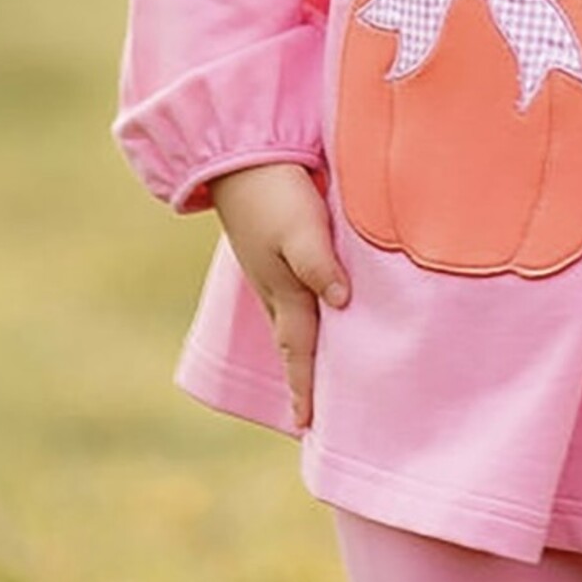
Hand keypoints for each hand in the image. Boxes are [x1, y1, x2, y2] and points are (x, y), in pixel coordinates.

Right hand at [211, 163, 349, 429]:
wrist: (239, 156)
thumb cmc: (275, 192)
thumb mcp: (301, 228)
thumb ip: (320, 265)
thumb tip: (342, 304)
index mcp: (284, 291)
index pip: (298, 351)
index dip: (305, 387)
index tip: (306, 425)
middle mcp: (275, 289)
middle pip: (293, 343)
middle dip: (302, 378)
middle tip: (311, 415)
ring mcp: (270, 270)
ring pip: (291, 321)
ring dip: (302, 349)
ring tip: (315, 373)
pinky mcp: (273, 249)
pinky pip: (292, 296)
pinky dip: (302, 317)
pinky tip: (314, 312)